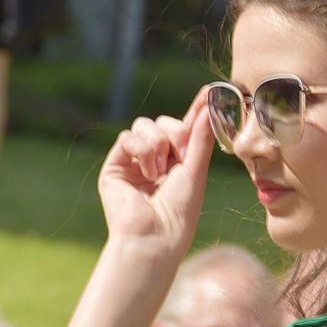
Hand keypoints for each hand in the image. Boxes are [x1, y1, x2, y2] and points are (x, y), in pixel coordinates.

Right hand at [98, 88, 215, 252]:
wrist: (155, 235)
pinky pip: (127, 137)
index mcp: (178, 161)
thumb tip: (210, 106)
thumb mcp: (196, 171)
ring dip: (157, 145)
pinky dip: (141, 150)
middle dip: (176, 134)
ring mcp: (134, 161)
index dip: (196, 109)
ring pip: (145, 125)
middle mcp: (156, 159)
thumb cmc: (180, 212)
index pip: (186, 128)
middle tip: (181, 157)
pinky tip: (148, 172)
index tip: (210, 91)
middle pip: (164, 122)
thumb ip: (201, 138)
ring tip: (160, 173)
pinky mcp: (116, 165)